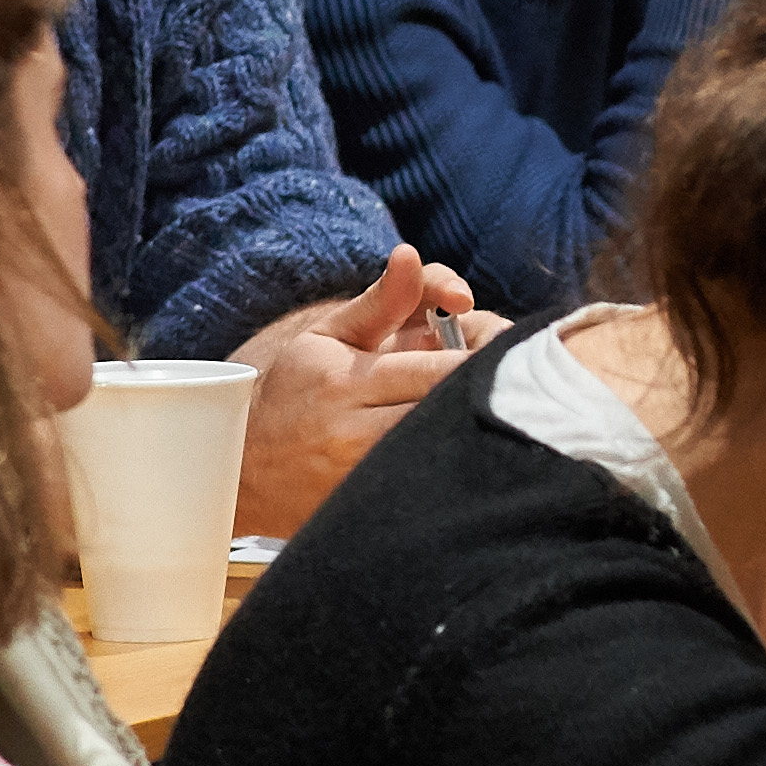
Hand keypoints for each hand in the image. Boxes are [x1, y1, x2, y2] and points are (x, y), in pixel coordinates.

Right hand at [228, 247, 481, 533]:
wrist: (245, 469)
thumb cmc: (297, 391)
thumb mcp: (329, 335)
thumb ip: (383, 299)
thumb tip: (411, 254)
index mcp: (348, 383)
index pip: (444, 372)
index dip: (489, 361)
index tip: (507, 355)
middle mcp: (356, 435)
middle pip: (454, 417)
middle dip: (495, 397)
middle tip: (519, 385)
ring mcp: (366, 481)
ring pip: (449, 455)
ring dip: (480, 433)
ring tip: (498, 416)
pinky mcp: (373, 511)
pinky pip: (434, 489)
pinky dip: (458, 469)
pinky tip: (467, 453)